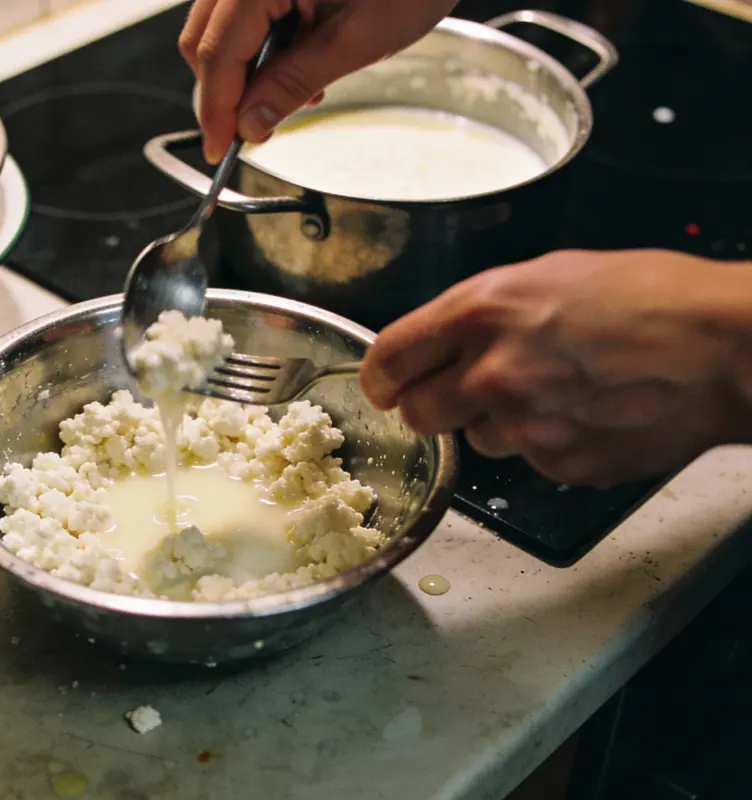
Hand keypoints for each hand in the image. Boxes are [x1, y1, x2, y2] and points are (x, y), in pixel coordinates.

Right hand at [179, 0, 457, 162]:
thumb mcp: (354, 39)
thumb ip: (292, 83)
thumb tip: (249, 125)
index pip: (216, 51)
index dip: (215, 108)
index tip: (220, 149)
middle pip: (204, 40)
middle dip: (224, 93)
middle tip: (253, 132)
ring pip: (217, 31)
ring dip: (242, 73)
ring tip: (293, 95)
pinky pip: (241, 16)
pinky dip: (257, 48)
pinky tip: (294, 64)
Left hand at [359, 249, 751, 486]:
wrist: (723, 347)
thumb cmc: (651, 299)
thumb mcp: (547, 276)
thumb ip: (481, 313)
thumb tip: (442, 340)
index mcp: (479, 313)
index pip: (388, 358)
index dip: (380, 377)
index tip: (382, 385)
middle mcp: (490, 371)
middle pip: (417, 414)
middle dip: (432, 406)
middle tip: (464, 394)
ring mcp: (524, 424)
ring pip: (474, 439)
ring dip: (497, 423)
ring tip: (554, 392)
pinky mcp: (557, 463)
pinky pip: (526, 460)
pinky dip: (545, 443)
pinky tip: (584, 413)